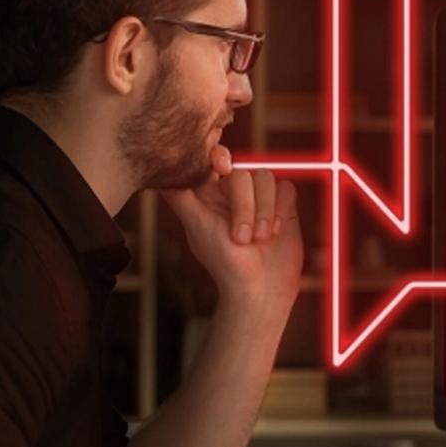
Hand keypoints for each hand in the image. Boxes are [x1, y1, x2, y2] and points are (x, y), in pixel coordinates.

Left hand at [160, 145, 302, 328]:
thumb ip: (180, 198)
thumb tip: (159, 176)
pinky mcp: (283, 204)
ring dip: (265, 210)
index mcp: (211, 194)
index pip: (212, 160)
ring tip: (260, 238)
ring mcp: (260, 198)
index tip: (223, 169)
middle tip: (241, 237)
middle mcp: (235, 193)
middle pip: (243, 174)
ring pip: (266, 178)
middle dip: (244, 206)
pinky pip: (286, 187)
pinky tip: (276, 230)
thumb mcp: (197, 228)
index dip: (218, 156)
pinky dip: (281, 208)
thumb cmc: (224, 262)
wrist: (259, 289)